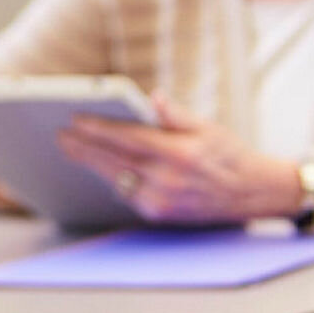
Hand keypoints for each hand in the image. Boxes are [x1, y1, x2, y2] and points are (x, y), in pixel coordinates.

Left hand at [56, 93, 305, 223]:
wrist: (252, 192)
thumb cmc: (231, 155)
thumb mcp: (209, 127)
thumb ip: (176, 115)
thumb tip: (152, 98)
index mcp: (180, 153)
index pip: (129, 138)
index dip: (99, 128)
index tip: (76, 119)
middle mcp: (168, 180)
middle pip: (114, 160)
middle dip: (85, 146)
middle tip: (62, 134)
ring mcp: (162, 200)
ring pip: (116, 178)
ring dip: (91, 163)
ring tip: (72, 148)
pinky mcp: (160, 213)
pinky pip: (127, 193)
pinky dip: (112, 177)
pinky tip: (99, 166)